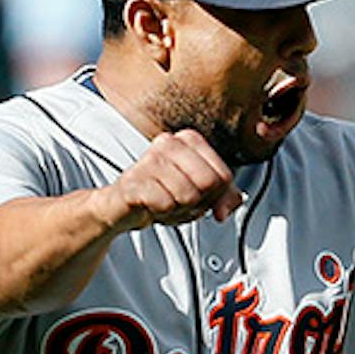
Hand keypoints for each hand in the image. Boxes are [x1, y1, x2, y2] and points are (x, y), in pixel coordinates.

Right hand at [104, 130, 239, 232]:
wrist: (122, 205)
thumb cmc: (162, 193)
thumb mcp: (200, 192)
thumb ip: (225, 196)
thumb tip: (232, 204)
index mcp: (189, 139)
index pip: (223, 175)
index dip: (216, 197)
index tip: (200, 198)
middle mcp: (168, 143)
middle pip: (208, 184)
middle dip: (198, 203)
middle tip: (181, 202)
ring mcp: (149, 160)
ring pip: (188, 196)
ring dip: (179, 211)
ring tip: (165, 203)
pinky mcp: (133, 182)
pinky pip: (165, 204)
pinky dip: (162, 214)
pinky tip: (152, 207)